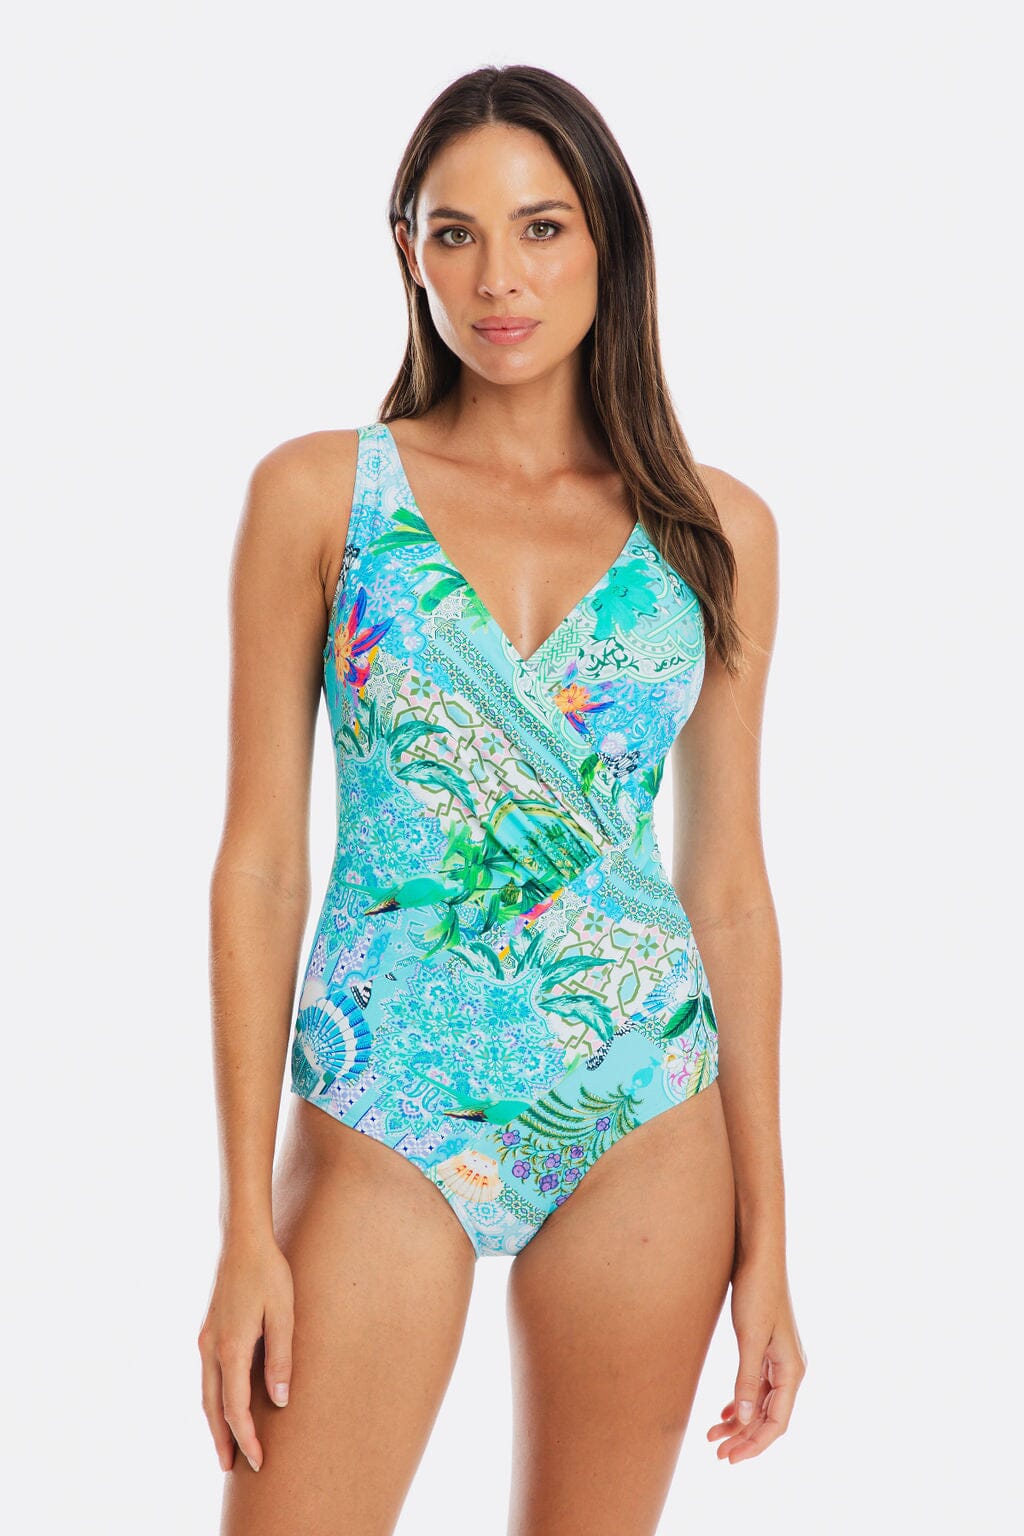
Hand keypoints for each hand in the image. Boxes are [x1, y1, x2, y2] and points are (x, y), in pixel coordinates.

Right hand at [197, 1230, 294, 1472]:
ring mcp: (206, 1340)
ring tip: (227, 1446)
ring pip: (207, 1393)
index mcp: (230, 1348)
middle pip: (213, 1407)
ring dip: (216, 1422)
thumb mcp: (283, 1313)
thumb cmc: (269, 1273)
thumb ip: (281, 1357)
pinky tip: (224, 1406)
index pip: (235, 1408)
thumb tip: (278, 1400)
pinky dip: (214, 1400)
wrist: (243, 1241)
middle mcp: (210, 1348)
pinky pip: (208, 1377)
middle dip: (224, 1439)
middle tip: (234, 1468)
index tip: (258, 1460)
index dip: (246, 1437)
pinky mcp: (208, 1331)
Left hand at [708, 1251, 806, 1462]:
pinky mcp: (767, 1348)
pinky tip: (724, 1412)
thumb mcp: (749, 1338)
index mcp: (792, 1369)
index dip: (754, 1445)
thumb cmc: (756, 1292)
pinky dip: (741, 1402)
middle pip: (770, 1417)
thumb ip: (747, 1379)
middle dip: (745, 1438)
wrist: (759, 1256)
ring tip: (713, 1436)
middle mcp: (790, 1368)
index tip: (729, 1459)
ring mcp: (780, 1359)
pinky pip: (757, 1387)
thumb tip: (744, 1420)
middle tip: (717, 1454)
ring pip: (761, 1403)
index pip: (776, 1422)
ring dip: (740, 1422)